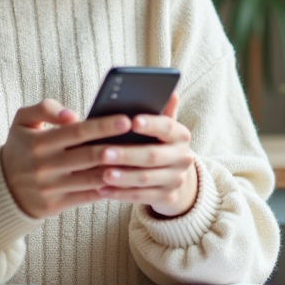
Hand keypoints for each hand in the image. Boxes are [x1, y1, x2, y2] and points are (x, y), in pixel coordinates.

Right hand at [0, 98, 136, 218]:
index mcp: (39, 142)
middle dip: (117, 146)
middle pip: (89, 155)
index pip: (77, 131)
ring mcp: (52, 187)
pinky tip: (126, 180)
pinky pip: (88, 197)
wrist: (2, 187)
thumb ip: (44, 109)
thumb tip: (72, 115)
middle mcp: (45, 166)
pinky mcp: (56, 205)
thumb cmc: (20, 147)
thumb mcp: (22, 121)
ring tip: (140, 160)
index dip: (102, 126)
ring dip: (118, 170)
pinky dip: (107, 188)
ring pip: (92, 178)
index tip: (126, 119)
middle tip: (142, 139)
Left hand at [97, 93, 198, 217]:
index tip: (132, 121)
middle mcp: (183, 157)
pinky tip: (102, 189)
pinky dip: (121, 193)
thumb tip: (171, 87)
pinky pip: (141, 196)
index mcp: (180, 135)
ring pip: (146, 179)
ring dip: (123, 177)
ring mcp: (176, 179)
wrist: (173, 177)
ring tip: (102, 174)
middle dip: (127, 154)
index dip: (151, 124)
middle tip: (104, 153)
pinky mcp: (167, 197)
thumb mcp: (160, 127)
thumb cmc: (157, 143)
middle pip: (153, 155)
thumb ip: (161, 109)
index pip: (167, 127)